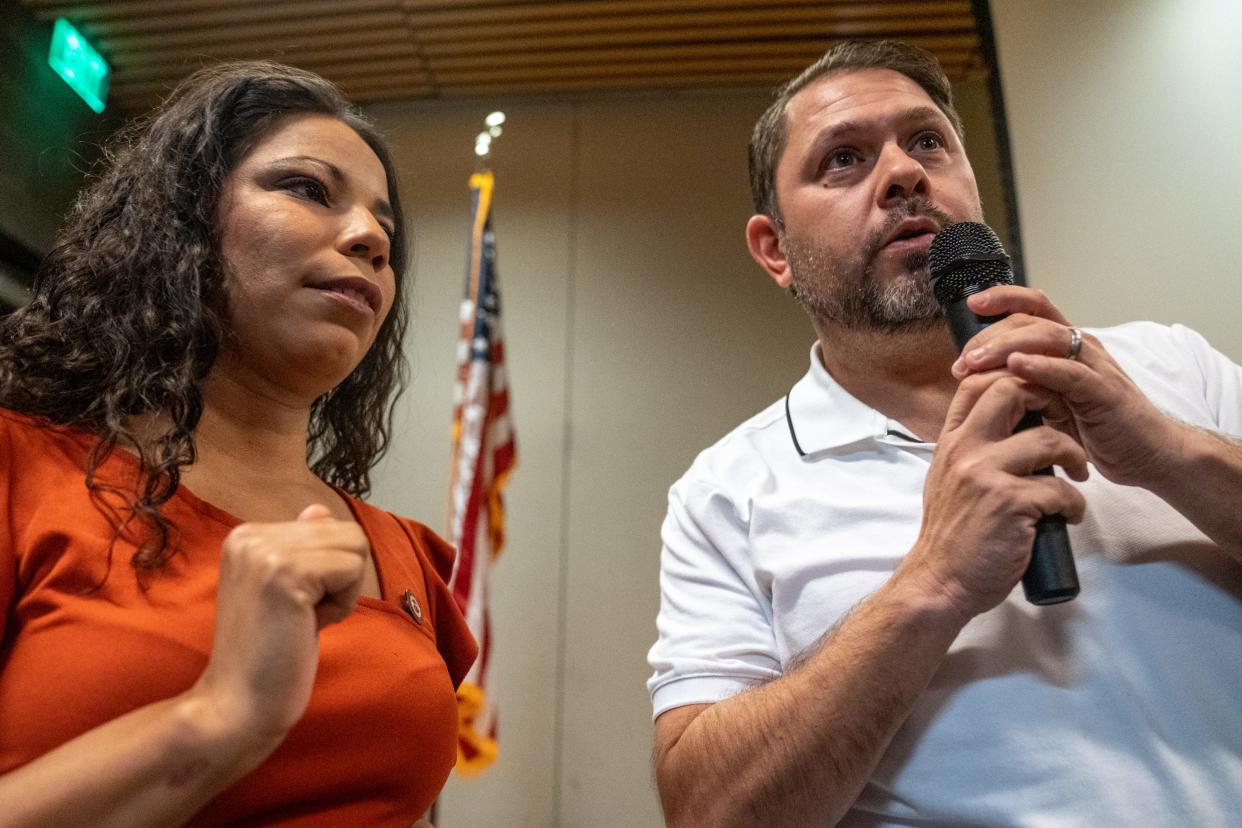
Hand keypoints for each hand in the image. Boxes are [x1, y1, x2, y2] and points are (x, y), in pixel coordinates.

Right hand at [192, 504, 369, 743]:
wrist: (237, 705)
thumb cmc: (269, 654)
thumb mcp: (286, 589)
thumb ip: (301, 548)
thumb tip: (319, 509)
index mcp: (246, 535)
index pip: (330, 526)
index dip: (328, 575)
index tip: (291, 608)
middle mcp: (249, 534)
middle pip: (348, 533)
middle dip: (341, 581)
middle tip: (299, 618)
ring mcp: (264, 551)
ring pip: (356, 547)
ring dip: (343, 592)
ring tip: (302, 621)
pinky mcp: (284, 573)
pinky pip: (352, 570)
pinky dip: (343, 604)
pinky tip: (307, 627)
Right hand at [902, 369, 1088, 621]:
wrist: (940, 581)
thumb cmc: (952, 536)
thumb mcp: (948, 479)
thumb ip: (970, 451)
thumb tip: (1003, 428)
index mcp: (951, 442)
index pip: (976, 383)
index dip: (1013, 375)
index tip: (1039, 396)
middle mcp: (964, 450)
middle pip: (1010, 390)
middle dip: (1048, 399)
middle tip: (1066, 422)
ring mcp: (985, 474)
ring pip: (1047, 439)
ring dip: (1074, 456)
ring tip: (1078, 476)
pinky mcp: (1009, 503)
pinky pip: (1060, 489)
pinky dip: (1073, 503)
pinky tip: (1067, 516)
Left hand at [949, 285, 1183, 487]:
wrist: (1148, 455)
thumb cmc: (1098, 429)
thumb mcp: (1052, 402)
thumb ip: (1023, 384)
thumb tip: (976, 378)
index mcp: (1067, 347)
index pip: (1033, 308)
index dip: (1003, 298)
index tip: (971, 303)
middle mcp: (1082, 348)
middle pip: (1031, 321)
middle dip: (991, 336)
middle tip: (963, 360)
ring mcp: (1096, 367)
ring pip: (1048, 339)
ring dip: (1006, 347)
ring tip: (976, 362)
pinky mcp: (1105, 392)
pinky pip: (1071, 372)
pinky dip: (1042, 367)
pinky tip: (1017, 367)